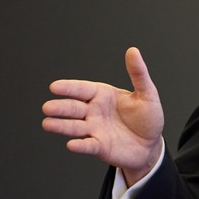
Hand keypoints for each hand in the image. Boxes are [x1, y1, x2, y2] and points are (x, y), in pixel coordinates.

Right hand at [42, 47, 164, 184]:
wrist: (151, 144)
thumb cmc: (148, 117)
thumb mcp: (147, 93)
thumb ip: (138, 73)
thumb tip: (133, 50)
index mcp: (103, 95)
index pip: (82, 89)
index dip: (69, 88)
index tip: (54, 86)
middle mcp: (94, 112)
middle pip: (74, 108)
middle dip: (61, 107)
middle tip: (48, 107)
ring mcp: (95, 130)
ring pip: (75, 127)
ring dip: (62, 126)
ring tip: (48, 124)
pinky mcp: (99, 147)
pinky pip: (88, 145)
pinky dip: (80, 145)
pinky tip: (72, 144)